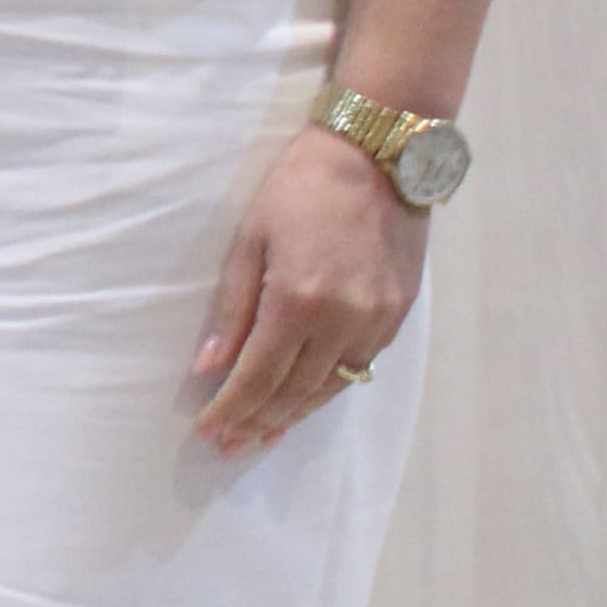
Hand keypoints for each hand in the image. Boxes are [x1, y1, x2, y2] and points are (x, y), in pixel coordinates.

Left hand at [190, 122, 425, 456]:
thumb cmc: (299, 189)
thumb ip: (233, 308)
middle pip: (296, 390)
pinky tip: (306, 399)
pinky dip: (329, 388)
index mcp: (299, 300)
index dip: (232, 409)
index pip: (259, 374)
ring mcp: (378, 319)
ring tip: (263, 437)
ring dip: (295, 415)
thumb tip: (209, 365)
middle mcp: (344, 319)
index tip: (208, 432)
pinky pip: (359, 366)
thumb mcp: (249, 239)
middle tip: (230, 447)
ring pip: (332, 387)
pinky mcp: (399, 313)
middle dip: (259, 422)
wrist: (378, 158)